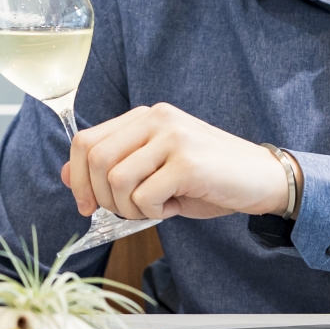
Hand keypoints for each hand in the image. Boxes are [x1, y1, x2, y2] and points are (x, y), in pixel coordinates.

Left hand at [60, 103, 285, 221]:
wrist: (262, 179)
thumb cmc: (208, 178)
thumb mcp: (154, 169)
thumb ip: (115, 166)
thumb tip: (67, 175)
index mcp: (144, 116)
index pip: (86, 140)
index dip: (77, 177)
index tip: (85, 204)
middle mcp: (156, 118)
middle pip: (96, 158)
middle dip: (100, 196)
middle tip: (122, 212)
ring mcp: (172, 137)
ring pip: (117, 180)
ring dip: (128, 207)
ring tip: (153, 208)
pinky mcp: (187, 162)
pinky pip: (146, 196)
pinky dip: (152, 212)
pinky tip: (172, 207)